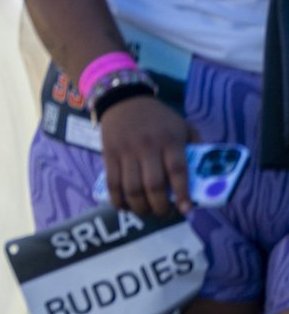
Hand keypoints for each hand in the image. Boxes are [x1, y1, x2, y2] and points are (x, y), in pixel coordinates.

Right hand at [98, 93, 193, 218]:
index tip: (186, 209)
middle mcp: (147, 147)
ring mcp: (126, 151)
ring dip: (140, 207)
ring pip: (131, 188)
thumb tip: (203, 176)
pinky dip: (117, 199)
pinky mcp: (109, 154)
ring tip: (146, 212)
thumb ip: (194, 147)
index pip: (177, 170)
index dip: (182, 193)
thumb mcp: (183, 126)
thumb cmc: (159, 118)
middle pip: (153, 185)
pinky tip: (124, 207)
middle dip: (160, 206)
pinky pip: (111, 182)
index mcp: (170, 140)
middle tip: (165, 214)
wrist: (124, 99)